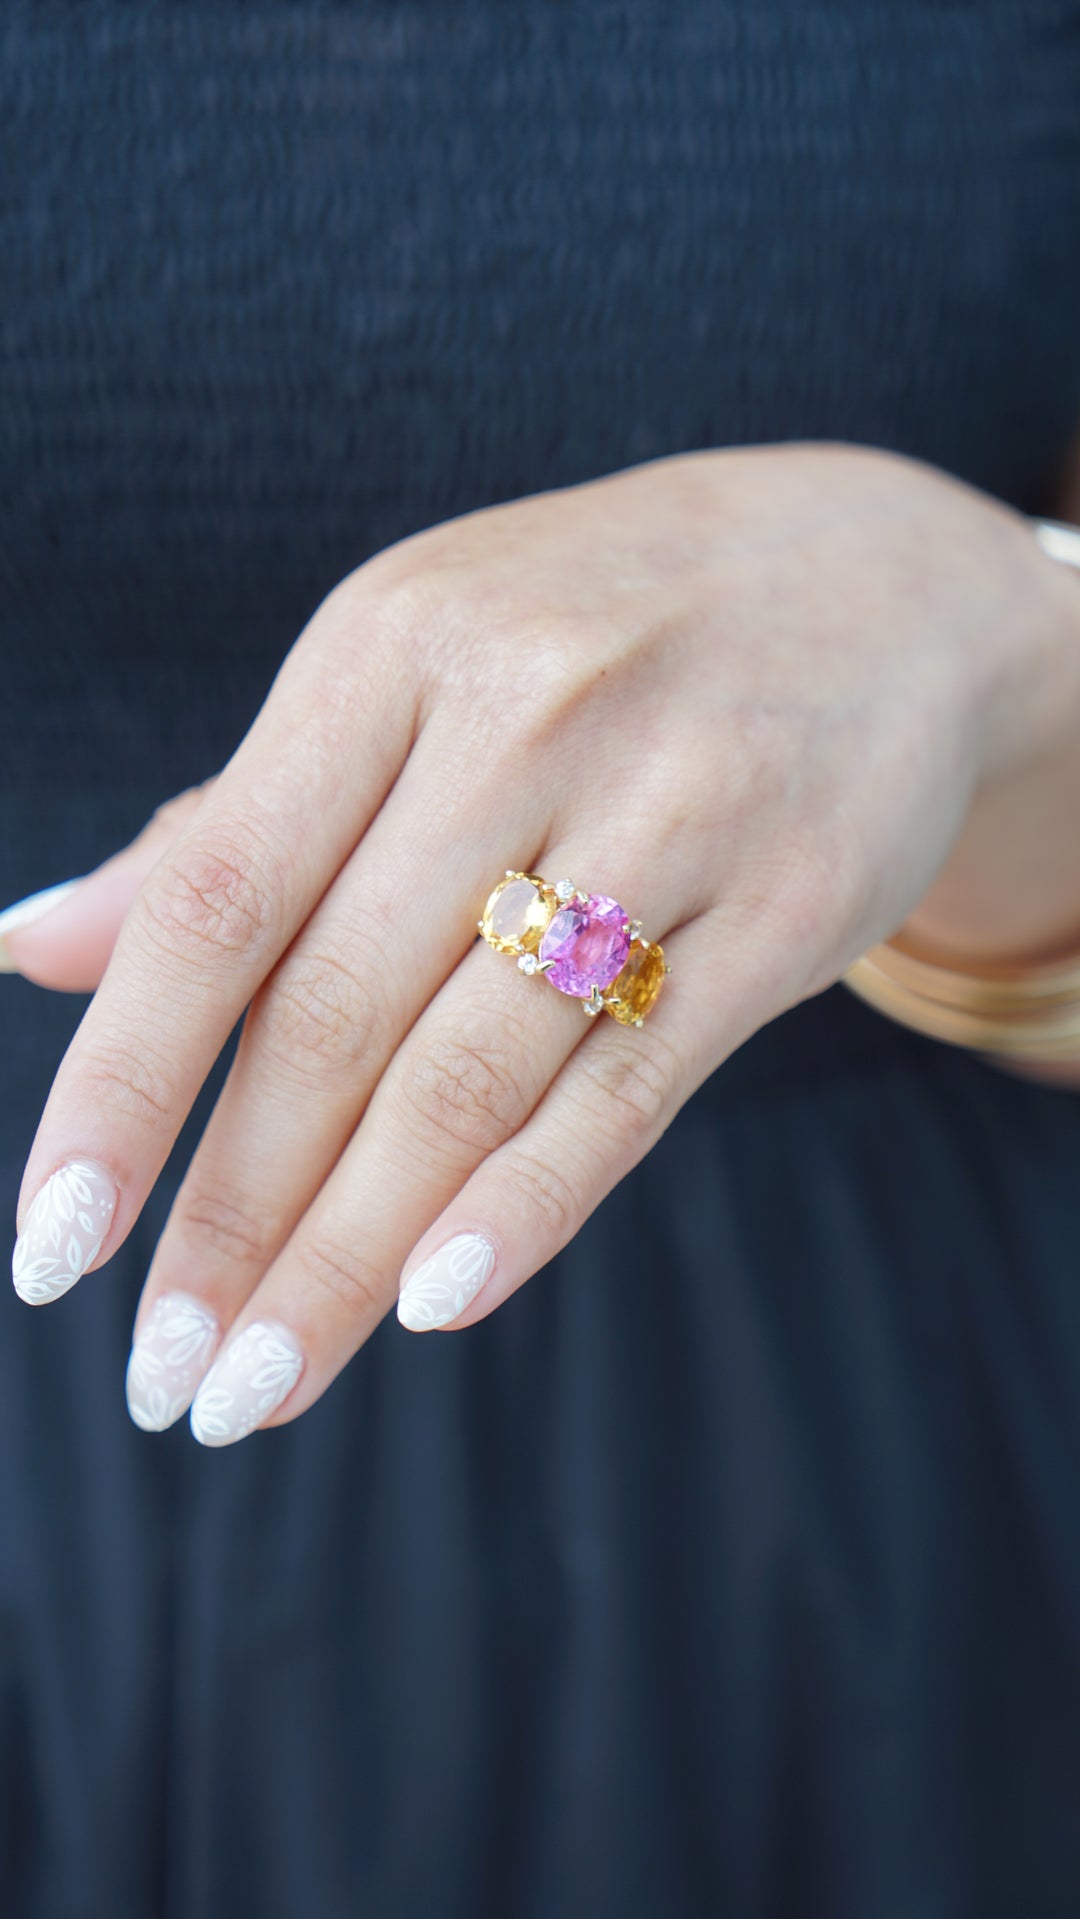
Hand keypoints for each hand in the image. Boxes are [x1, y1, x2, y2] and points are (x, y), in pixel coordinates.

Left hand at [8, 444, 1079, 1441]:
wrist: (879, 581)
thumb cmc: (594, 639)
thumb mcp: (403, 674)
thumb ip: (233, 824)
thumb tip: (32, 949)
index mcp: (389, 649)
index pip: (213, 900)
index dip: (121, 1089)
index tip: (48, 1248)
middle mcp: (523, 715)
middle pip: (335, 1018)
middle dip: (230, 1220)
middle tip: (166, 1379)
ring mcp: (674, 806)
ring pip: (471, 1076)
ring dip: (349, 1257)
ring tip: (263, 1386)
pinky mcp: (793, 902)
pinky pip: (633, 1086)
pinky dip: (526, 1206)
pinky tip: (435, 1304)